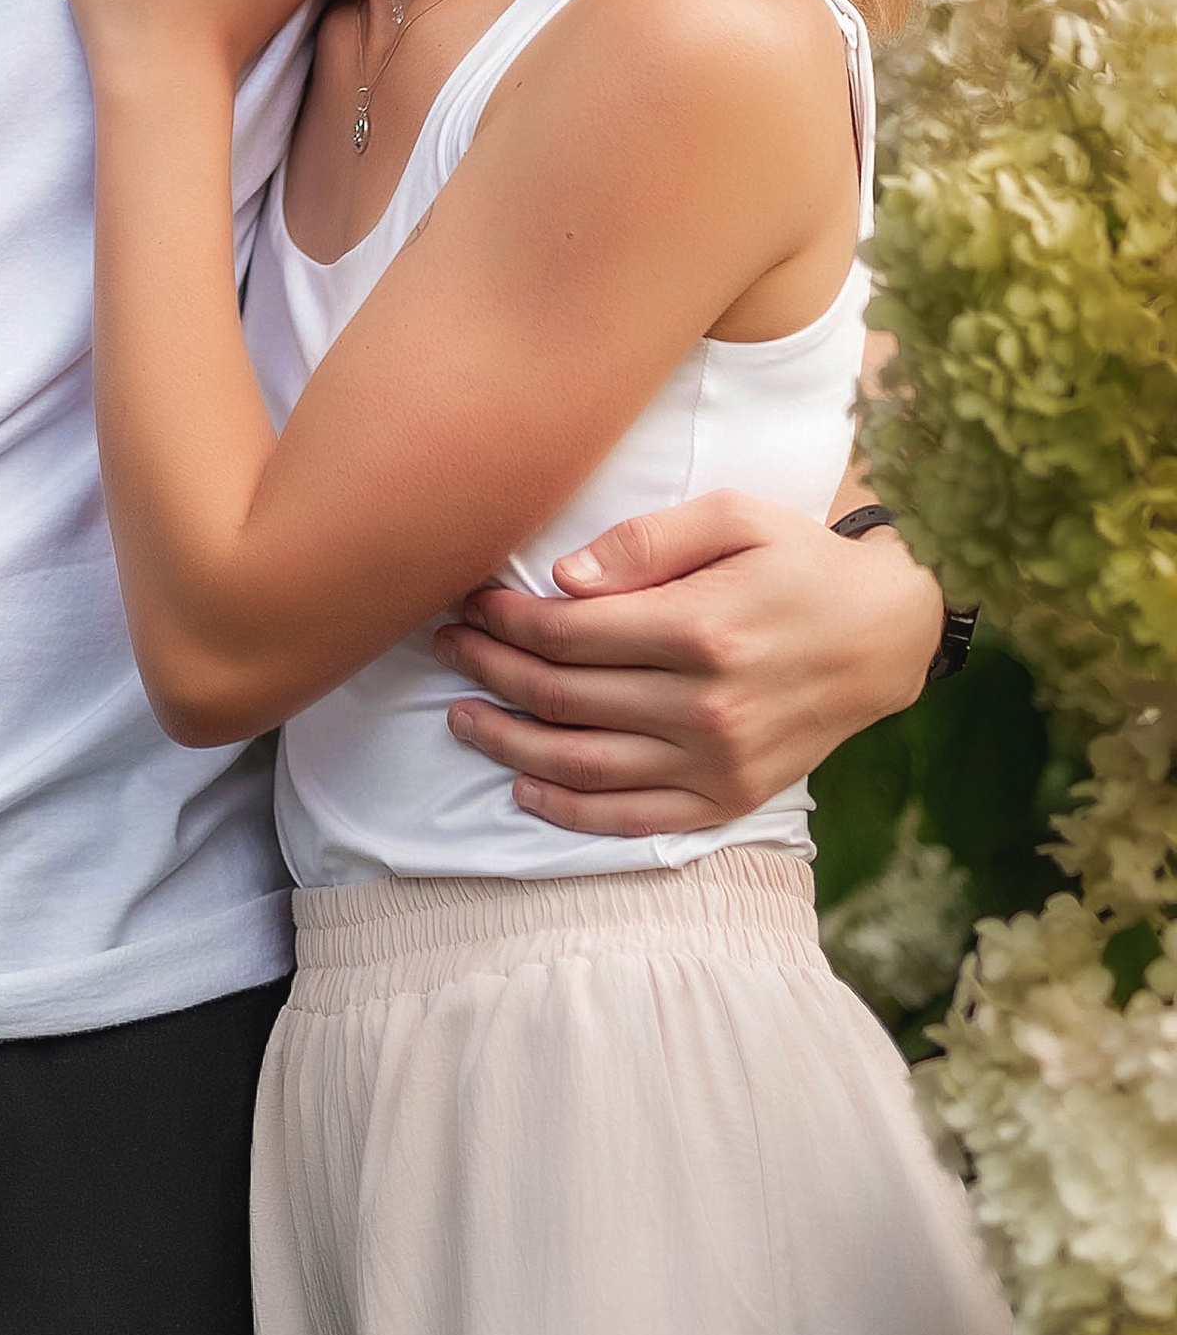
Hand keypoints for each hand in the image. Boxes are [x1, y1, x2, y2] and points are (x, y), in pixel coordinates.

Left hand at [431, 487, 947, 837]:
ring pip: (585, 764)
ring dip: (510, 742)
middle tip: (449, 647)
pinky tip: (523, 788)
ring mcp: (718, 760)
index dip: (506, 620)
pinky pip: (634, 818)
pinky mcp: (731, 797)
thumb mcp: (734, 516)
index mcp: (699, 628)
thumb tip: (565, 578)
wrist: (886, 635)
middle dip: (491, 671)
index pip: (569, 633)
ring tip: (461, 717)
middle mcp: (705, 704)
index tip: (472, 602)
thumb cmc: (800, 562)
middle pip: (564, 696)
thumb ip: (647, 541)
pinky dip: (571, 810)